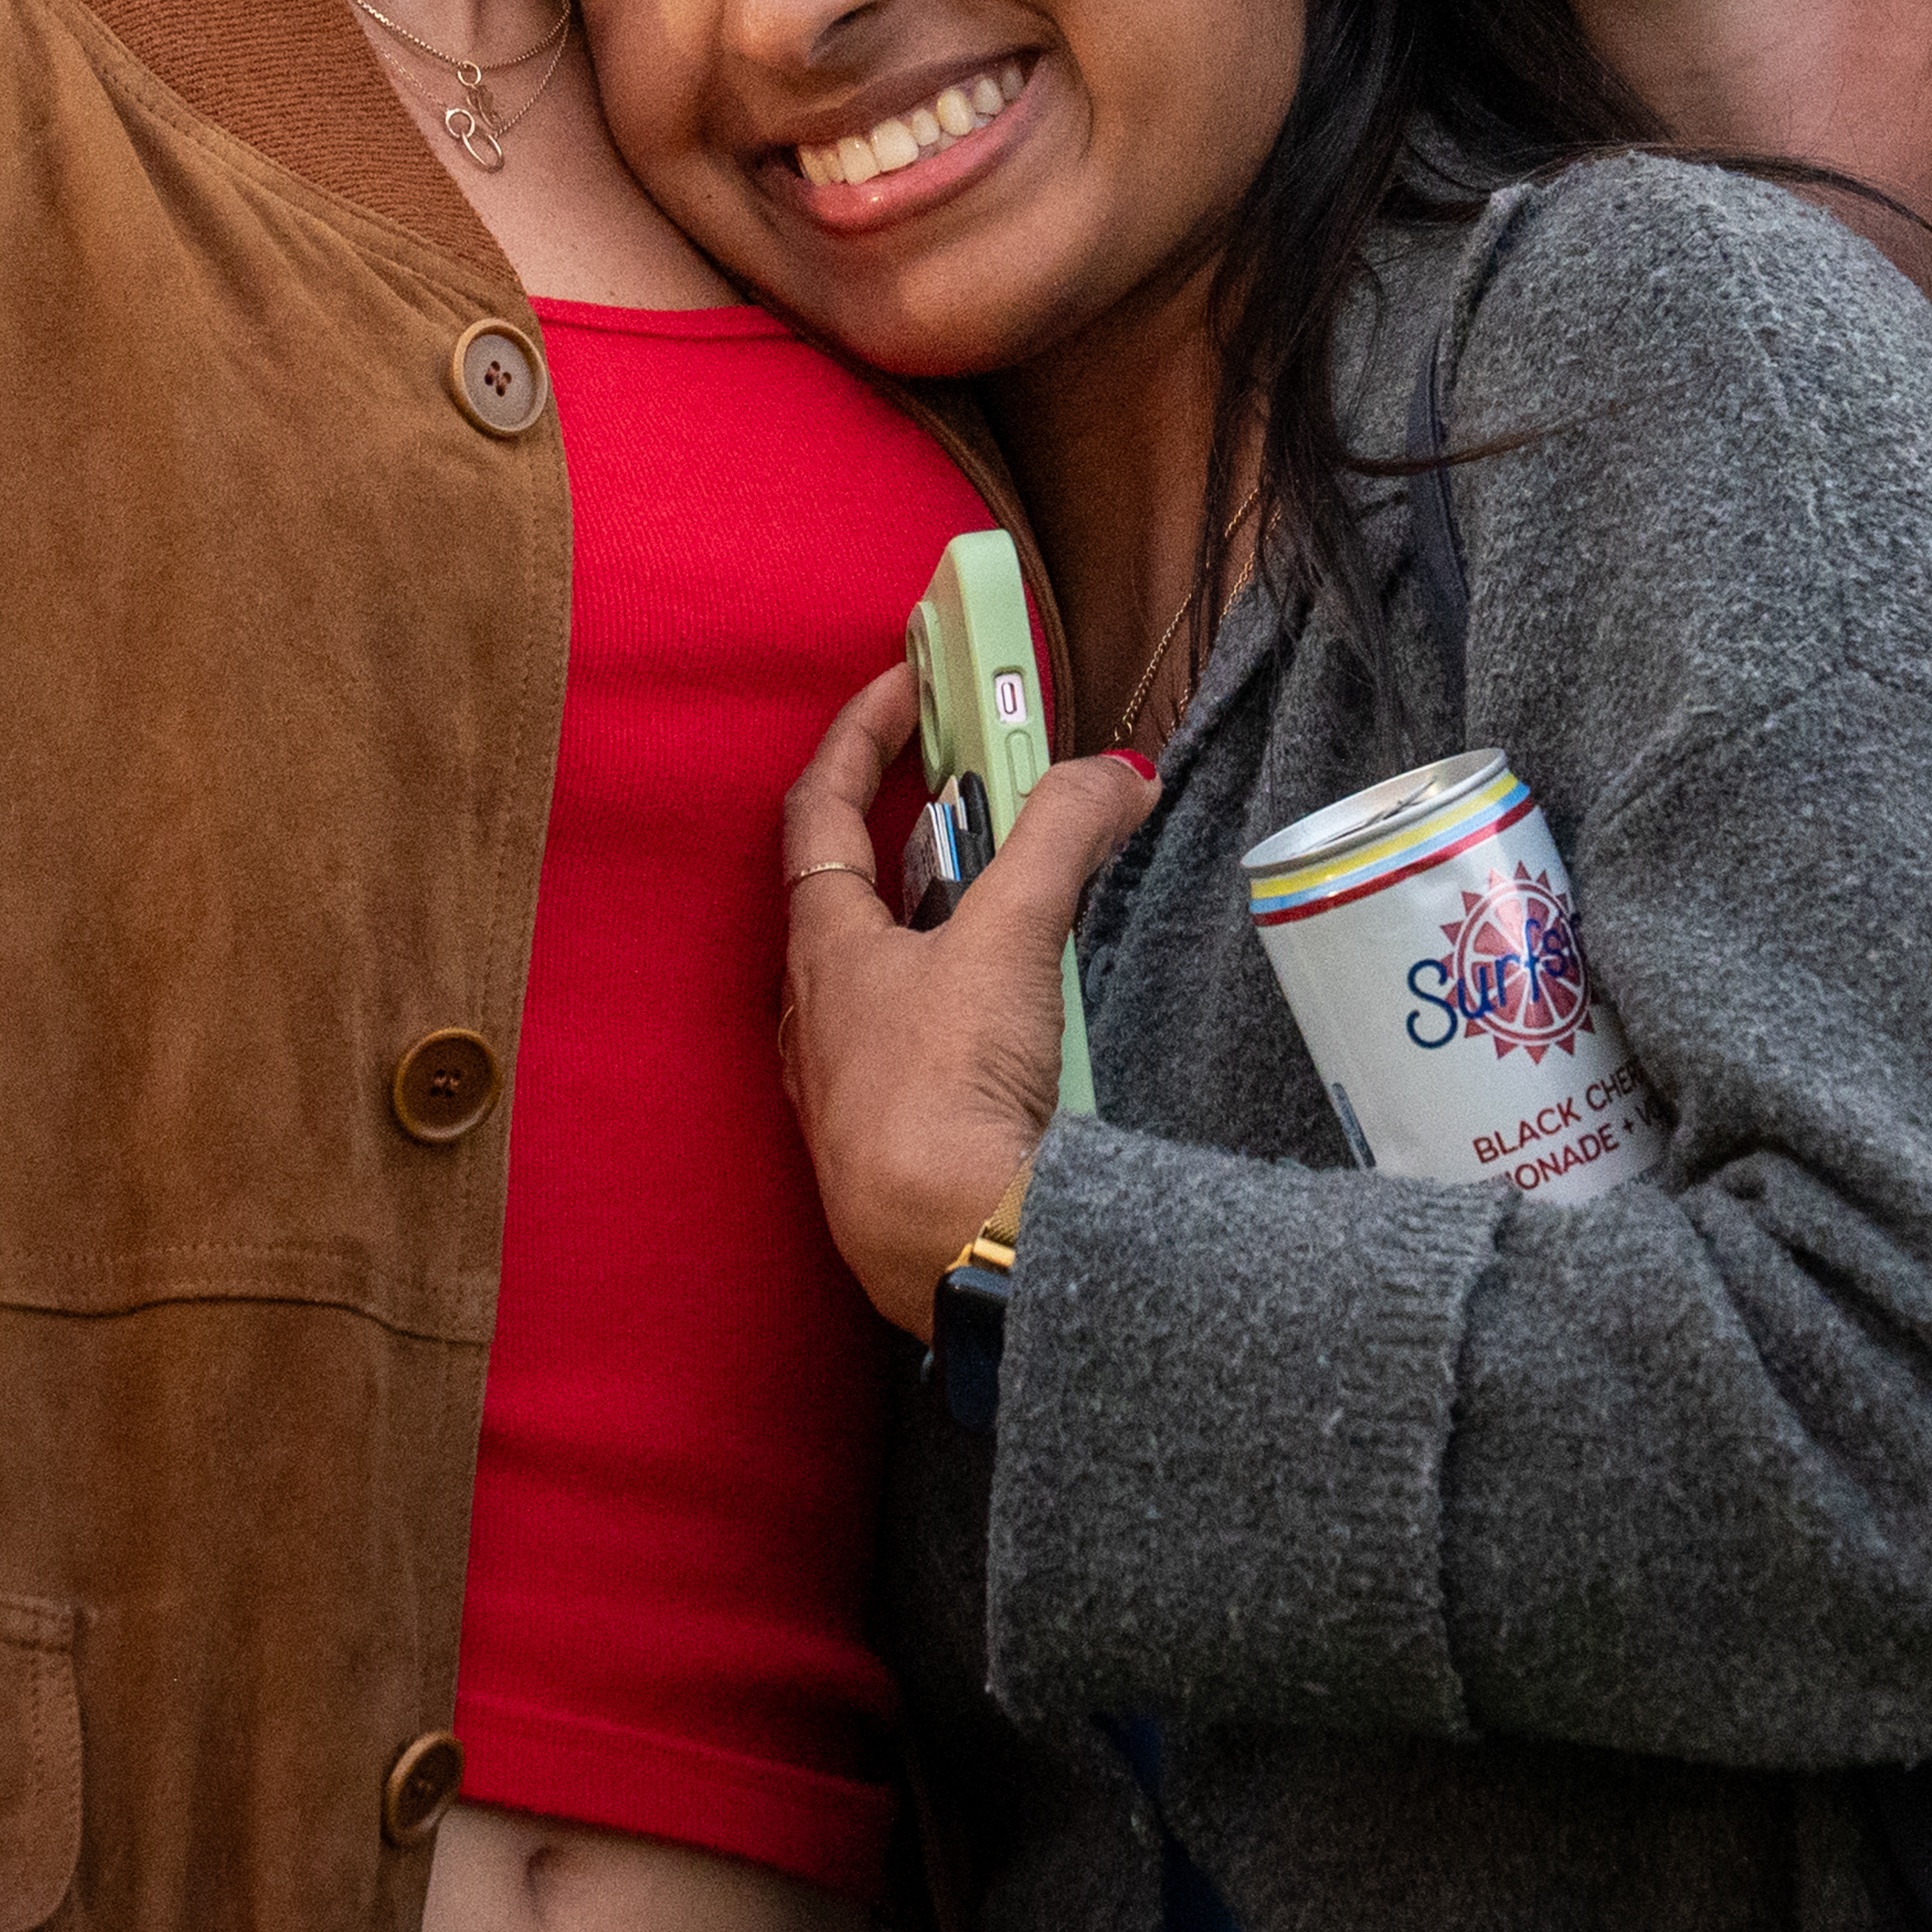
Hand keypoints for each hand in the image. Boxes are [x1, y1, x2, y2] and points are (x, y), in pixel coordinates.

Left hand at [778, 662, 1159, 1336]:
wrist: (952, 1251)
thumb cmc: (941, 1094)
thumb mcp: (1010, 939)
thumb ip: (1061, 838)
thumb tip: (1111, 773)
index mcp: (823, 949)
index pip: (820, 806)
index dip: (861, 731)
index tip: (909, 680)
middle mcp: (822, 1012)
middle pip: (864, 884)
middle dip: (932, 824)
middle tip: (997, 782)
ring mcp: (855, 1082)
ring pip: (901, 965)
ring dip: (960, 915)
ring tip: (1036, 893)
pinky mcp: (902, 1140)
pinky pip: (935, 1036)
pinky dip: (980, 994)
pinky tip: (1036, 1014)